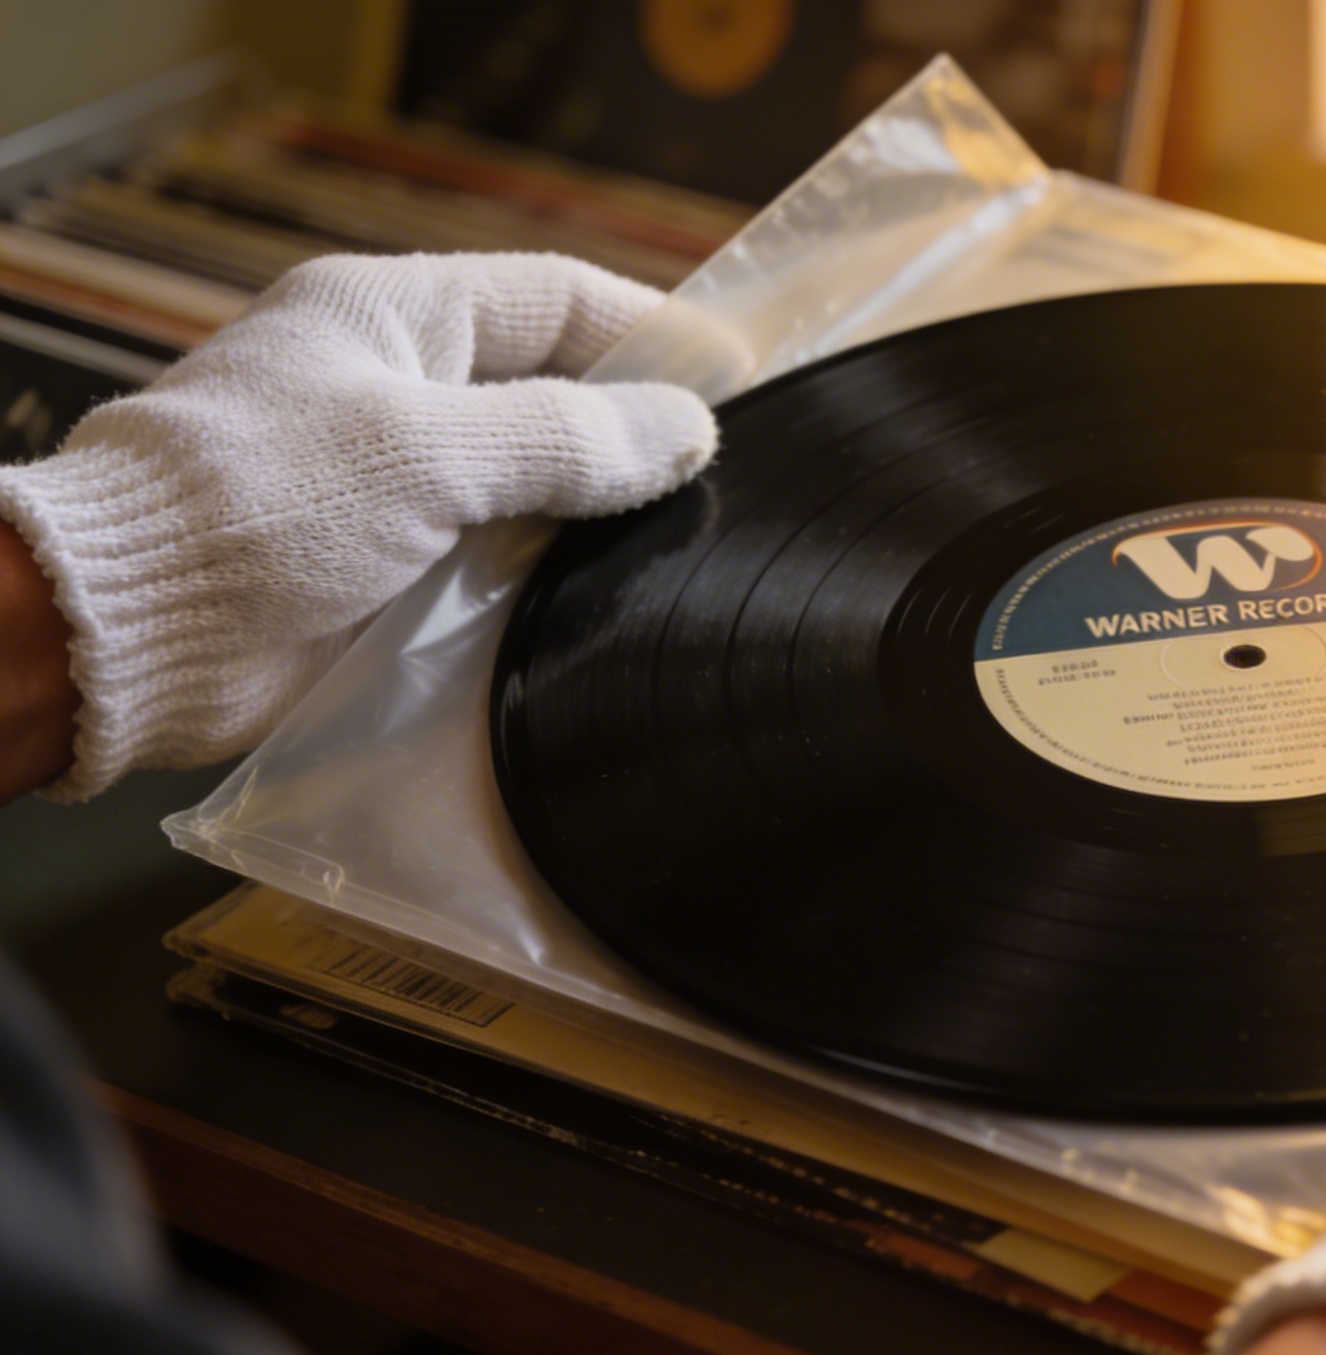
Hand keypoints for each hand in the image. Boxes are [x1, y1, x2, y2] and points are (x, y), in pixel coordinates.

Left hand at [0, 252, 715, 798]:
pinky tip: (609, 604)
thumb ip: (567, 438)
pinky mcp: (392, 571)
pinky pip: (501, 563)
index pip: (558, 299)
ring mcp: (395, 483)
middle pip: (555, 394)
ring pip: (535, 486)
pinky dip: (552, 582)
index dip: (654, 332)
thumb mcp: (427, 451)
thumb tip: (687, 431)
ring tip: (685, 544)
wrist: (133, 632)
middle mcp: (399, 389)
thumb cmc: (256, 505)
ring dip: (597, 518)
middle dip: (637, 433)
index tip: (740, 378)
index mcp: (395, 315)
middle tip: (725, 476)